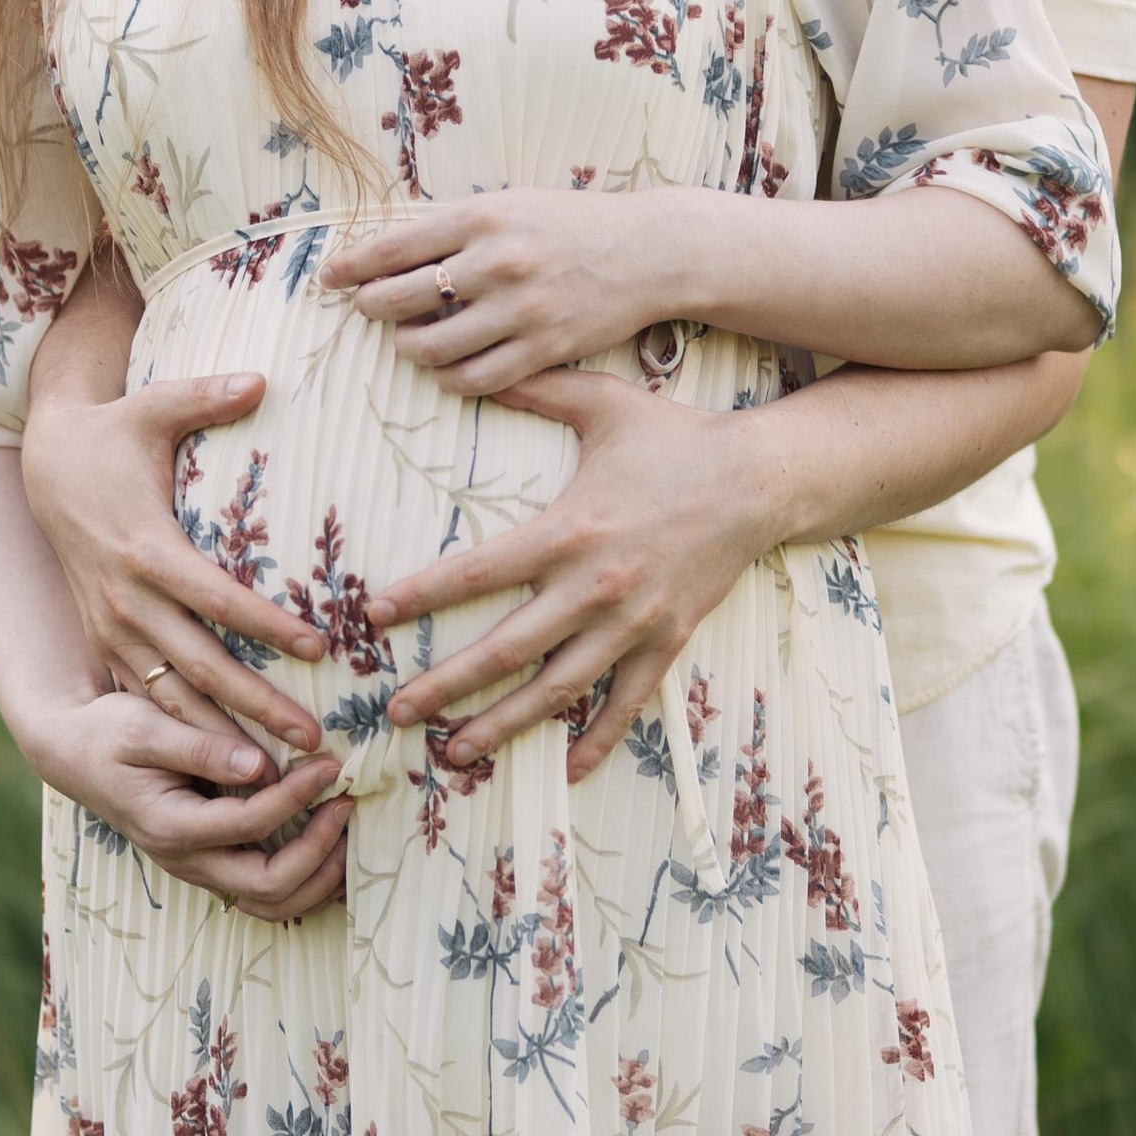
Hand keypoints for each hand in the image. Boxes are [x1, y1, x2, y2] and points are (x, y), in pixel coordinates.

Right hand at [17, 685, 350, 920]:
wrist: (75, 754)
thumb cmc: (108, 732)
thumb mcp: (143, 727)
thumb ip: (200, 746)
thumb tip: (259, 765)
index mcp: (171, 826)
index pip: (250, 825)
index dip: (296, 797)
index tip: (328, 763)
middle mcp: (186, 860)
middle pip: (268, 887)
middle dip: (319, 852)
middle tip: (347, 806)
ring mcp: (199, 868)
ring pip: (271, 904)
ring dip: (318, 878)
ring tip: (348, 833)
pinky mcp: (210, 862)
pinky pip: (266, 891)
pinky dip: (306, 879)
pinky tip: (331, 846)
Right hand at [20, 364, 325, 758]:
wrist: (45, 465)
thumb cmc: (112, 433)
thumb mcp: (152, 406)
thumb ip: (207, 395)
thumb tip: (261, 378)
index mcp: (145, 546)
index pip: (218, 596)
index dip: (268, 624)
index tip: (320, 649)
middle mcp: (125, 597)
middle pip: (200, 662)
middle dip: (257, 704)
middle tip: (312, 738)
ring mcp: (111, 626)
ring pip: (171, 694)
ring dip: (222, 734)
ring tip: (276, 770)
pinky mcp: (105, 640)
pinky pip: (147, 695)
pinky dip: (184, 731)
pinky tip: (225, 761)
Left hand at [320, 189, 677, 394]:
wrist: (647, 250)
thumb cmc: (570, 224)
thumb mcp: (510, 205)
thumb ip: (454, 227)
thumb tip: (386, 251)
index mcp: (481, 218)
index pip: (393, 248)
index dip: (351, 266)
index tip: (329, 277)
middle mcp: (497, 262)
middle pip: (400, 299)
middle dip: (372, 308)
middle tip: (370, 309)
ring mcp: (521, 310)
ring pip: (431, 347)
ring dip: (408, 348)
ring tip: (409, 341)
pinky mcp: (545, 348)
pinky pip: (475, 378)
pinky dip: (449, 379)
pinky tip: (446, 369)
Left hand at [371, 371, 778, 782]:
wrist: (762, 478)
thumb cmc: (676, 436)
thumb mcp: (602, 402)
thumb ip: (534, 387)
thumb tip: (468, 366)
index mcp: (568, 530)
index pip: (477, 572)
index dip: (421, 596)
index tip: (373, 616)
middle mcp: (595, 585)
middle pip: (506, 649)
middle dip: (446, 685)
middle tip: (396, 710)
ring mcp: (634, 622)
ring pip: (557, 688)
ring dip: (503, 724)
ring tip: (456, 752)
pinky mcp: (668, 640)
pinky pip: (627, 701)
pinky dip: (596, 738)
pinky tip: (565, 769)